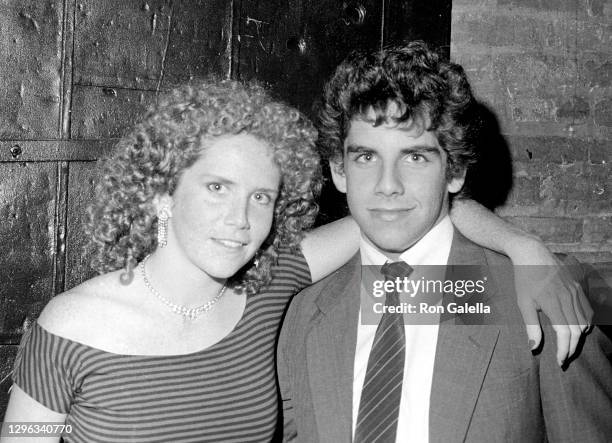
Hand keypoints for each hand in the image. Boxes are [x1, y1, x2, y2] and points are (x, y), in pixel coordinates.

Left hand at [509, 240, 592, 366]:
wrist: (533, 254)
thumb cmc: (525, 279)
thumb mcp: (523, 303)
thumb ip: (531, 326)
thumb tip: (534, 347)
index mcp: (554, 303)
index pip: (565, 333)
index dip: (564, 350)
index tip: (560, 361)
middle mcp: (568, 298)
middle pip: (577, 331)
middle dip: (572, 348)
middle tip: (564, 359)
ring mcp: (576, 292)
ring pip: (585, 322)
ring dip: (578, 337)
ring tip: (569, 347)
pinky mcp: (578, 288)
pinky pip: (587, 310)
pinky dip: (585, 323)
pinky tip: (577, 330)